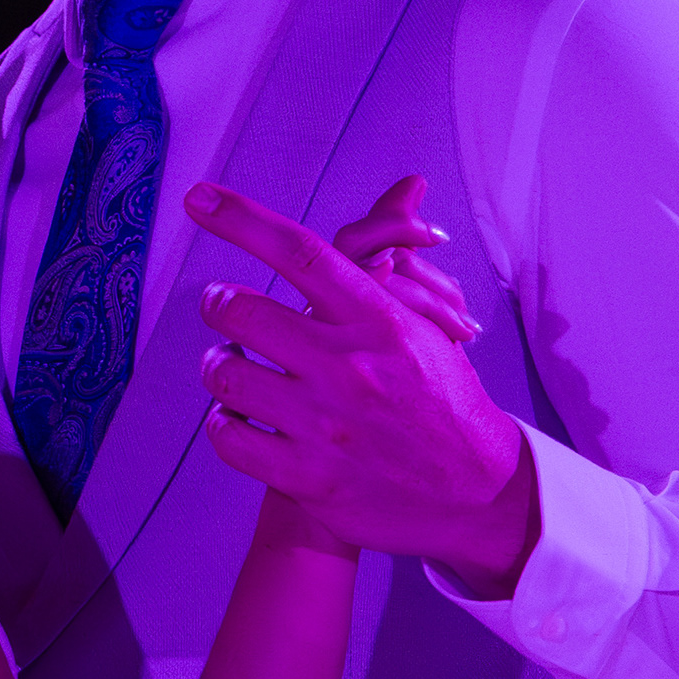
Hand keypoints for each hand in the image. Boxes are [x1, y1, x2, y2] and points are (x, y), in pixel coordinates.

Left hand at [184, 182, 537, 593]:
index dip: (241, 219)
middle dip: (219, 303)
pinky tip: (238, 417)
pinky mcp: (308, 477)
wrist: (478, 492)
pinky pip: (229, 437)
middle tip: (221, 304)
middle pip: (243, 312)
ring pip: (227, 375)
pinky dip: (223, 422)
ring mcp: (325, 425)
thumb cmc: (445, 402)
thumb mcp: (428, 324)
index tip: (200, 198)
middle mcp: (348, 367)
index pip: (300, 252)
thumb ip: (396, 261)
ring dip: (219, 364)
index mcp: (379, 320)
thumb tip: (407, 186)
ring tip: (230, 364)